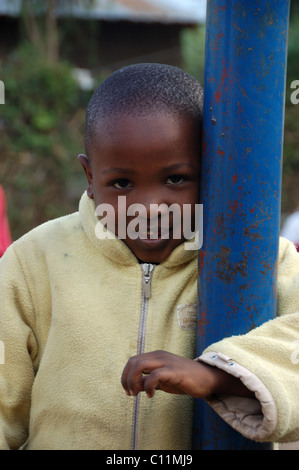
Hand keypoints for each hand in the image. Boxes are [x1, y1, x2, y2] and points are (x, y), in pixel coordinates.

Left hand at [121, 350, 240, 398]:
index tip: (129, 391)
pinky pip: (155, 375)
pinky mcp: (174, 371)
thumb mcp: (163, 380)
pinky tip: (151, 395)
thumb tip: (133, 386)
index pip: (133, 361)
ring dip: (133, 381)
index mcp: (156, 356)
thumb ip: (148, 381)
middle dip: (126, 379)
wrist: (208, 379)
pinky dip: (148, 386)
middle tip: (130, 394)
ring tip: (137, 393)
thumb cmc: (184, 380)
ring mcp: (167, 362)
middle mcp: (160, 356)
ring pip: (140, 365)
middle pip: (133, 361)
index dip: (126, 375)